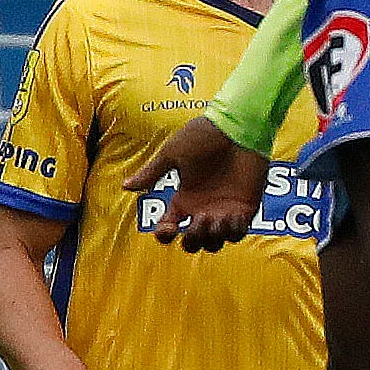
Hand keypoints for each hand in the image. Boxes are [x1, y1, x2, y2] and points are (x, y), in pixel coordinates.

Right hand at [130, 115, 271, 252]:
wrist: (237, 127)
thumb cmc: (204, 136)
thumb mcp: (172, 153)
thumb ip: (151, 173)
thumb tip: (125, 186)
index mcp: (183, 199)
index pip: (168, 228)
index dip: (164, 235)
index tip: (168, 228)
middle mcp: (202, 209)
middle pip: (192, 243)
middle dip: (192, 240)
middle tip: (200, 220)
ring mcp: (224, 210)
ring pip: (214, 242)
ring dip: (212, 237)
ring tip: (216, 218)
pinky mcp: (245, 208)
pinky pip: (238, 233)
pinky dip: (233, 231)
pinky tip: (231, 216)